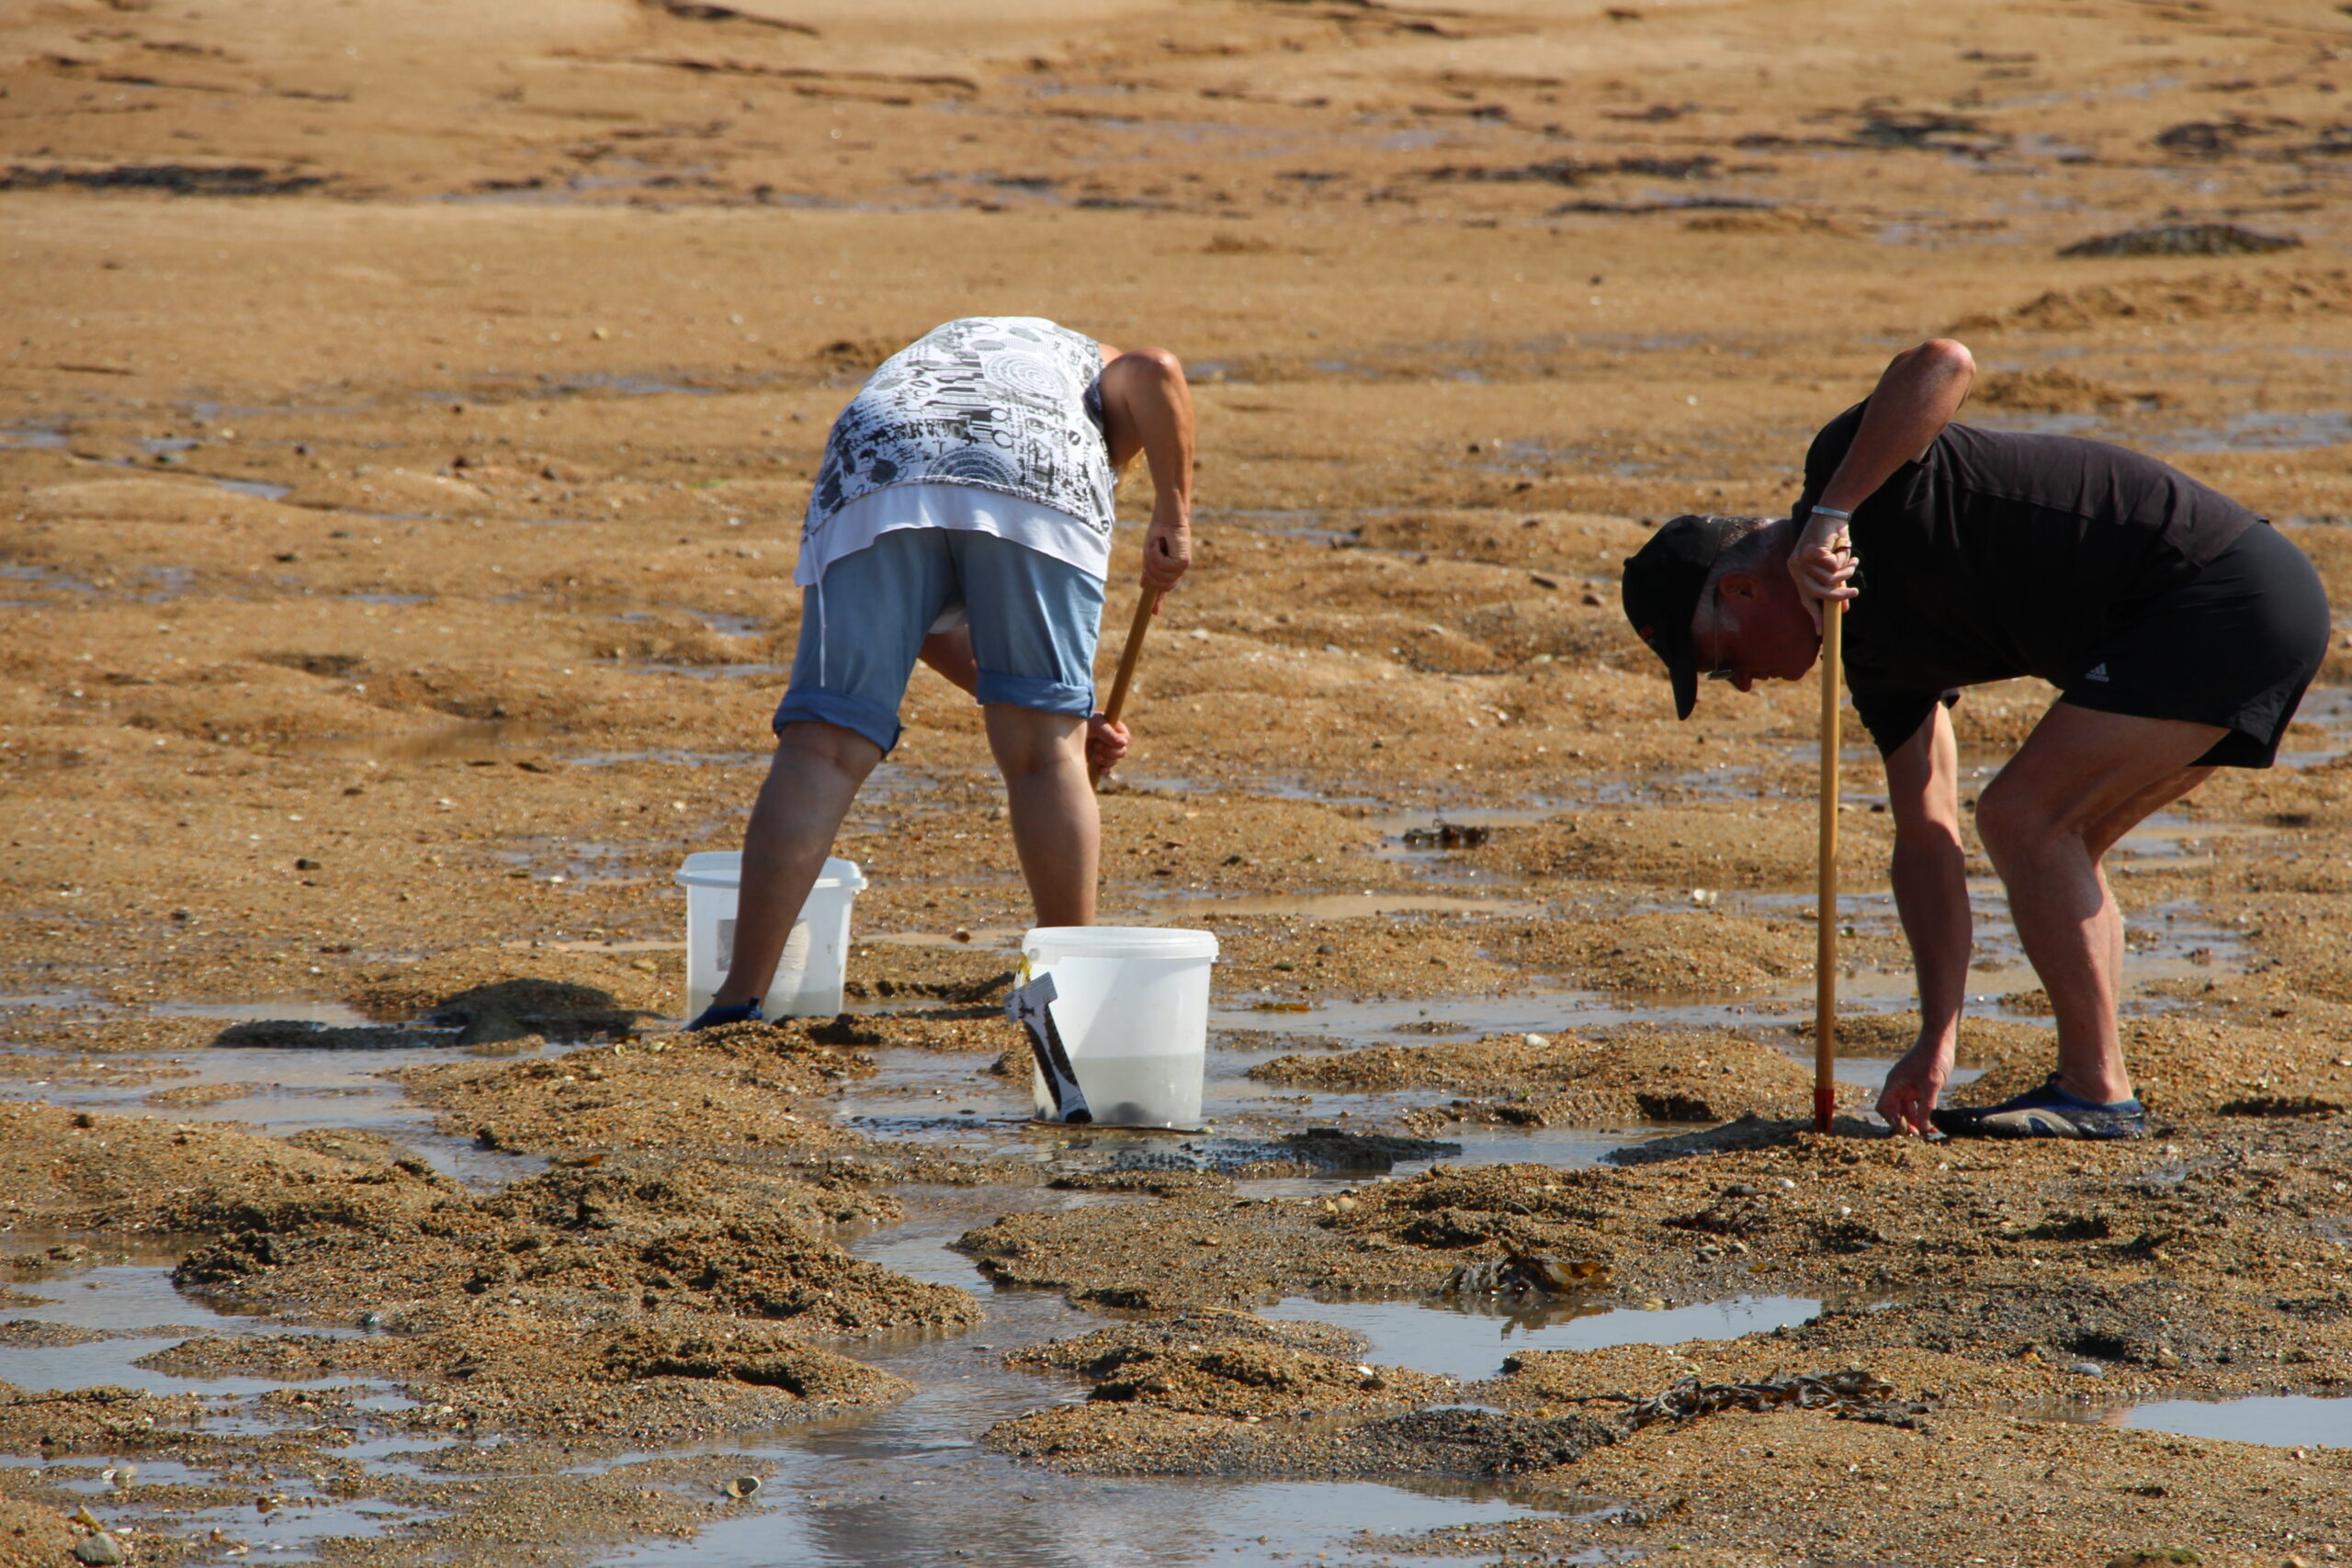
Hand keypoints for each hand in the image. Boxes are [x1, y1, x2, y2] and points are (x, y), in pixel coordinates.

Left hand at [1086, 714, 1130, 774]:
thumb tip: (1124, 743)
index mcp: (1113, 727)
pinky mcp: (1097, 761)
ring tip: (1095, 756)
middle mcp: (1110, 739)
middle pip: (1122, 752)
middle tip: (1096, 747)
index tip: (1102, 740)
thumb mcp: (1095, 724)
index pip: (1125, 738)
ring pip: (1114, 761)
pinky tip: (1100, 769)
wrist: (1062, 734)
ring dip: (1106, 761)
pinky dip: (1105, 770)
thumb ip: (1109, 733)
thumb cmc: (1080, 723)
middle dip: (1110, 752)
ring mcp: (1104, 751)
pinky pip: (1107, 769)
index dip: (1118, 742)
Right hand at [1140, 494, 1191, 592]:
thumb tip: (1143, 585)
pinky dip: (1157, 555)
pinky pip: (1163, 566)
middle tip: (1150, 551)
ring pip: (1160, 576)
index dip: (1159, 601)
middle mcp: (1179, 569)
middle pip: (1159, 585)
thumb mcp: (1150, 554)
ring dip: (1152, 560)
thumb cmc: (1159, 531)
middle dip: (1149, 572)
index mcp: (1172, 569)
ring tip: (1157, 544)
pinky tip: (1160, 544)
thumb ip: (1148, 570)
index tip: (1154, 613)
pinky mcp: (1183, 561)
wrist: (1167, 516)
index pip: (1166, 588)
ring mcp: (1183, 566)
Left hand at [1787, 511, 1858, 634]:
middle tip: (1854, 591)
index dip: (1814, 616)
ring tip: (1851, 562)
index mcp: (1798, 573)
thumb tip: (1842, 609)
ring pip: (1829, 580)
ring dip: (1845, 572)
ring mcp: (1801, 560)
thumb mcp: (1834, 566)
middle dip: (1839, 594)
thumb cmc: (1833, 541)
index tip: (1821, 633)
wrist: (1831, 513)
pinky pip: (1834, 567)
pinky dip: (1844, 560)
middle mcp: (1795, 568)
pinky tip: (1844, 549)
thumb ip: (1836, 585)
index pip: (1805, 599)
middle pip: (1819, 593)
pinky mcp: (1810, 552)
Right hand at [1876, 1037, 1951, 1136]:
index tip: (1907, 1129)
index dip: (1892, 1120)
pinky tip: (1935, 1120)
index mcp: (1894, 1084)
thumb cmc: (1932, 1057)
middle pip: (1896, 1111)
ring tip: (1931, 1130)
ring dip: (1918, 1120)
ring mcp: (1909, 1086)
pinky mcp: (1920, 1085)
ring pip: (1909, 1109)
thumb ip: (1927, 1107)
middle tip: (1920, 1134)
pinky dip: (1925, 1112)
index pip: (1884, 1107)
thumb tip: (1924, 1127)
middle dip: (1907, 1123)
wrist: (1940, 1039)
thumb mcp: (1931, 1084)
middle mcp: (1899, 1086)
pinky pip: (1919, 1103)